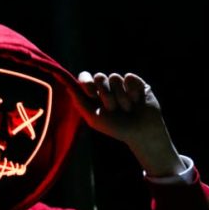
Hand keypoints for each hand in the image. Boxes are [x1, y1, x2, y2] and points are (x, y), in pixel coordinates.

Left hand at [70, 72, 185, 176]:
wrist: (141, 132)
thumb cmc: (116, 128)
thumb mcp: (93, 118)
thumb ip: (79, 102)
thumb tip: (67, 85)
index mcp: (95, 94)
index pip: (85, 78)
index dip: (86, 81)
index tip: (91, 94)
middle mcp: (108, 87)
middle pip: (99, 77)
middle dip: (105, 95)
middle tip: (112, 109)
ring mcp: (122, 84)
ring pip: (115, 78)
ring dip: (120, 97)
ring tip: (126, 109)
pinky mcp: (136, 82)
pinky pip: (129, 78)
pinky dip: (131, 92)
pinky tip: (136, 102)